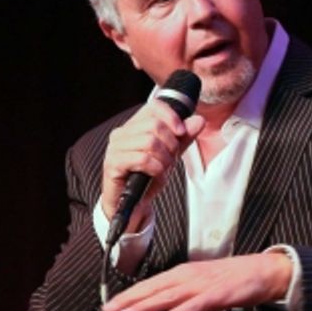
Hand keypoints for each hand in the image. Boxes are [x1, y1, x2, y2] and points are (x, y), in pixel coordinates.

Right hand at [101, 102, 206, 230]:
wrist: (133, 203)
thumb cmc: (148, 176)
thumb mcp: (171, 154)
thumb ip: (184, 137)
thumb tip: (198, 120)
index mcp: (134, 125)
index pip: (154, 107)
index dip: (172, 116)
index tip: (182, 132)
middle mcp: (122, 133)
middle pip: (155, 125)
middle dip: (170, 144)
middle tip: (171, 159)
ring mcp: (115, 148)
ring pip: (149, 141)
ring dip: (164, 158)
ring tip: (163, 168)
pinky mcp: (113, 164)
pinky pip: (142, 159)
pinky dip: (156, 168)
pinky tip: (155, 174)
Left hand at [101, 252, 293, 310]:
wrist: (264, 272)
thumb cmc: (233, 283)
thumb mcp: (201, 303)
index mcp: (185, 276)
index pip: (152, 286)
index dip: (131, 296)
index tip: (111, 305)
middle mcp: (191, 277)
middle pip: (156, 289)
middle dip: (132, 300)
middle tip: (111, 309)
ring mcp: (204, 284)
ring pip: (170, 295)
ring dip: (147, 304)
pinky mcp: (218, 294)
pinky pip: (196, 304)